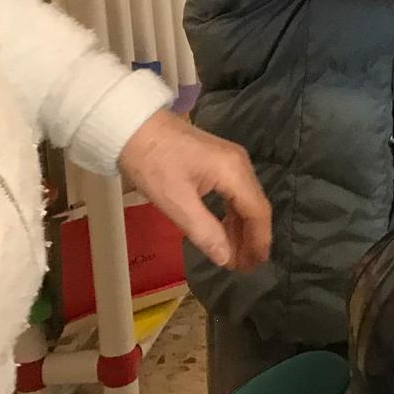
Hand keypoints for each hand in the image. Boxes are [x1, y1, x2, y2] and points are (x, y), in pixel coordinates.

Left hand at [119, 110, 271, 271]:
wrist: (134, 126)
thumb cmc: (153, 163)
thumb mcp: (175, 201)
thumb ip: (204, 231)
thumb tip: (226, 258)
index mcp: (233, 172)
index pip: (257, 211)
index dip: (259, 240)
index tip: (255, 265)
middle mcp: (240, 164)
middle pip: (255, 205)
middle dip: (253, 237)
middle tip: (246, 266)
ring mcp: (231, 160)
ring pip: (246, 199)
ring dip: (242, 228)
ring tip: (236, 255)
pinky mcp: (219, 161)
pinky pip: (235, 192)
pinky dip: (233, 214)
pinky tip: (225, 230)